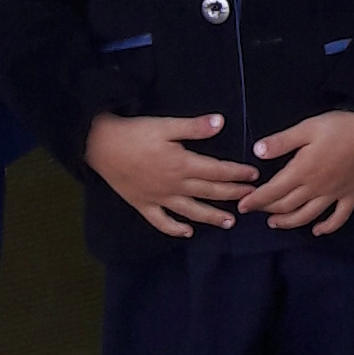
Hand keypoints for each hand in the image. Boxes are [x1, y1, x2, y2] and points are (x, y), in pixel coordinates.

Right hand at [85, 111, 263, 238]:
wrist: (99, 146)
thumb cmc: (134, 133)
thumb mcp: (166, 125)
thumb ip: (194, 127)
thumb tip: (221, 122)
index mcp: (182, 164)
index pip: (217, 171)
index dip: (237, 174)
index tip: (254, 176)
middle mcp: (174, 185)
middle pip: (209, 192)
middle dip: (232, 195)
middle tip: (251, 199)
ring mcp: (158, 198)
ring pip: (191, 211)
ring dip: (212, 217)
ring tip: (230, 222)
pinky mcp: (143, 205)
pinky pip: (161, 221)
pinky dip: (175, 228)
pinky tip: (187, 232)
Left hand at [250, 109, 353, 234]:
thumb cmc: (340, 125)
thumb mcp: (306, 128)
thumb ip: (281, 142)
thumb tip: (257, 151)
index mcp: (302, 171)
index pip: (273, 191)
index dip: (256, 200)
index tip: (242, 205)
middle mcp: (316, 188)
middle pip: (286, 206)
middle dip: (268, 210)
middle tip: (255, 210)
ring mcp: (335, 194)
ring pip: (307, 216)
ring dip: (289, 222)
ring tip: (275, 223)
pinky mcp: (351, 195)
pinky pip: (338, 218)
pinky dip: (327, 227)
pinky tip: (317, 231)